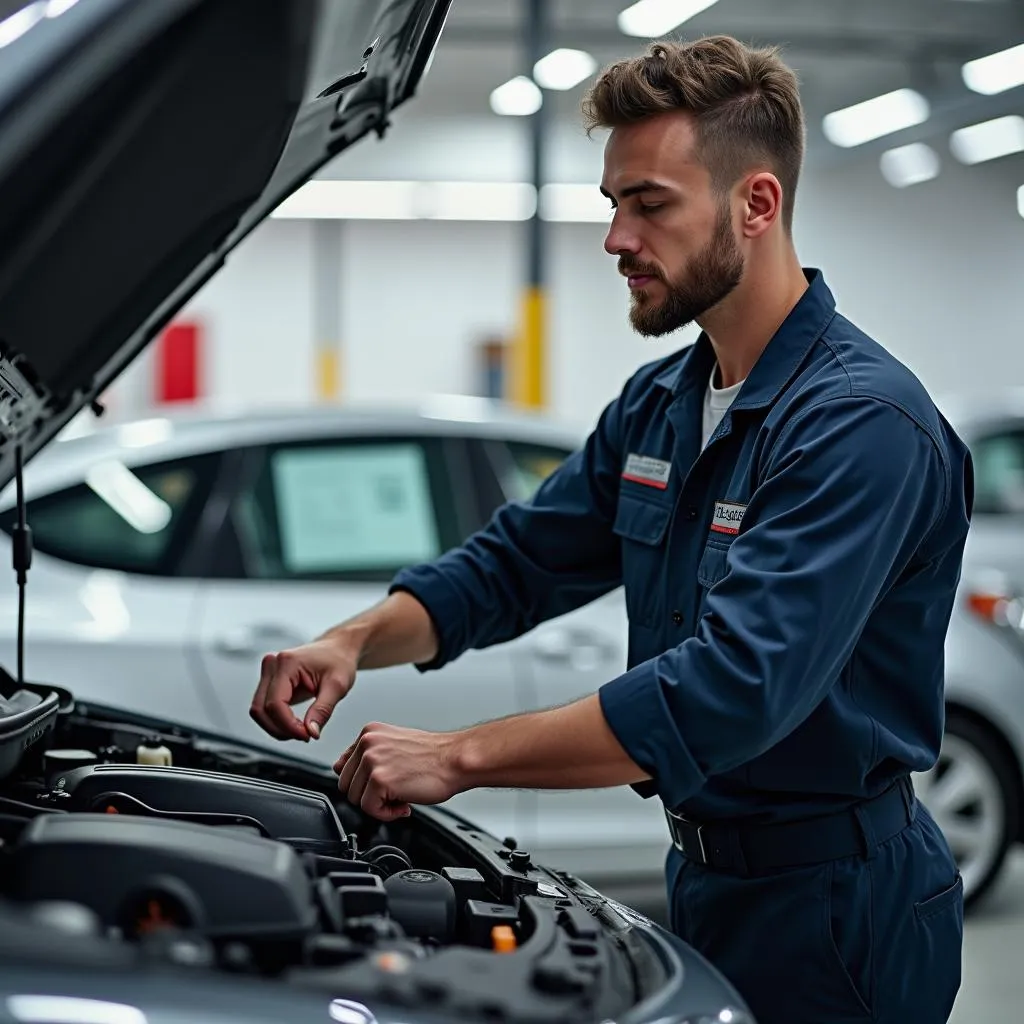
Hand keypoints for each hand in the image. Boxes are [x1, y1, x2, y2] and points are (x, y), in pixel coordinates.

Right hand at [250, 637, 357, 741]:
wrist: (338, 649)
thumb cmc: (339, 661)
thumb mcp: (338, 686)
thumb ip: (323, 710)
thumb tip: (311, 733)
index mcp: (287, 662)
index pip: (275, 703)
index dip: (288, 725)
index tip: (307, 736)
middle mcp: (272, 665)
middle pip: (261, 709)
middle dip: (281, 729)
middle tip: (305, 736)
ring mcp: (268, 673)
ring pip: (259, 710)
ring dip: (277, 728)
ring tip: (302, 732)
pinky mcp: (270, 682)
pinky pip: (264, 707)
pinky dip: (277, 721)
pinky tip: (296, 725)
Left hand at [334, 722, 461, 821]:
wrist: (456, 760)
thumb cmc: (433, 756)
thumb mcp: (393, 746)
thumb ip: (366, 755)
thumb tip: (339, 769)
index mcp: (369, 732)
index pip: (346, 767)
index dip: (365, 782)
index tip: (383, 783)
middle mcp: (367, 743)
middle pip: (346, 785)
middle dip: (369, 795)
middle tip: (395, 792)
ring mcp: (371, 760)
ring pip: (355, 799)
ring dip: (379, 805)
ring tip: (401, 796)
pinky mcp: (378, 779)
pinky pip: (369, 809)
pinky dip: (386, 814)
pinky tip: (404, 804)